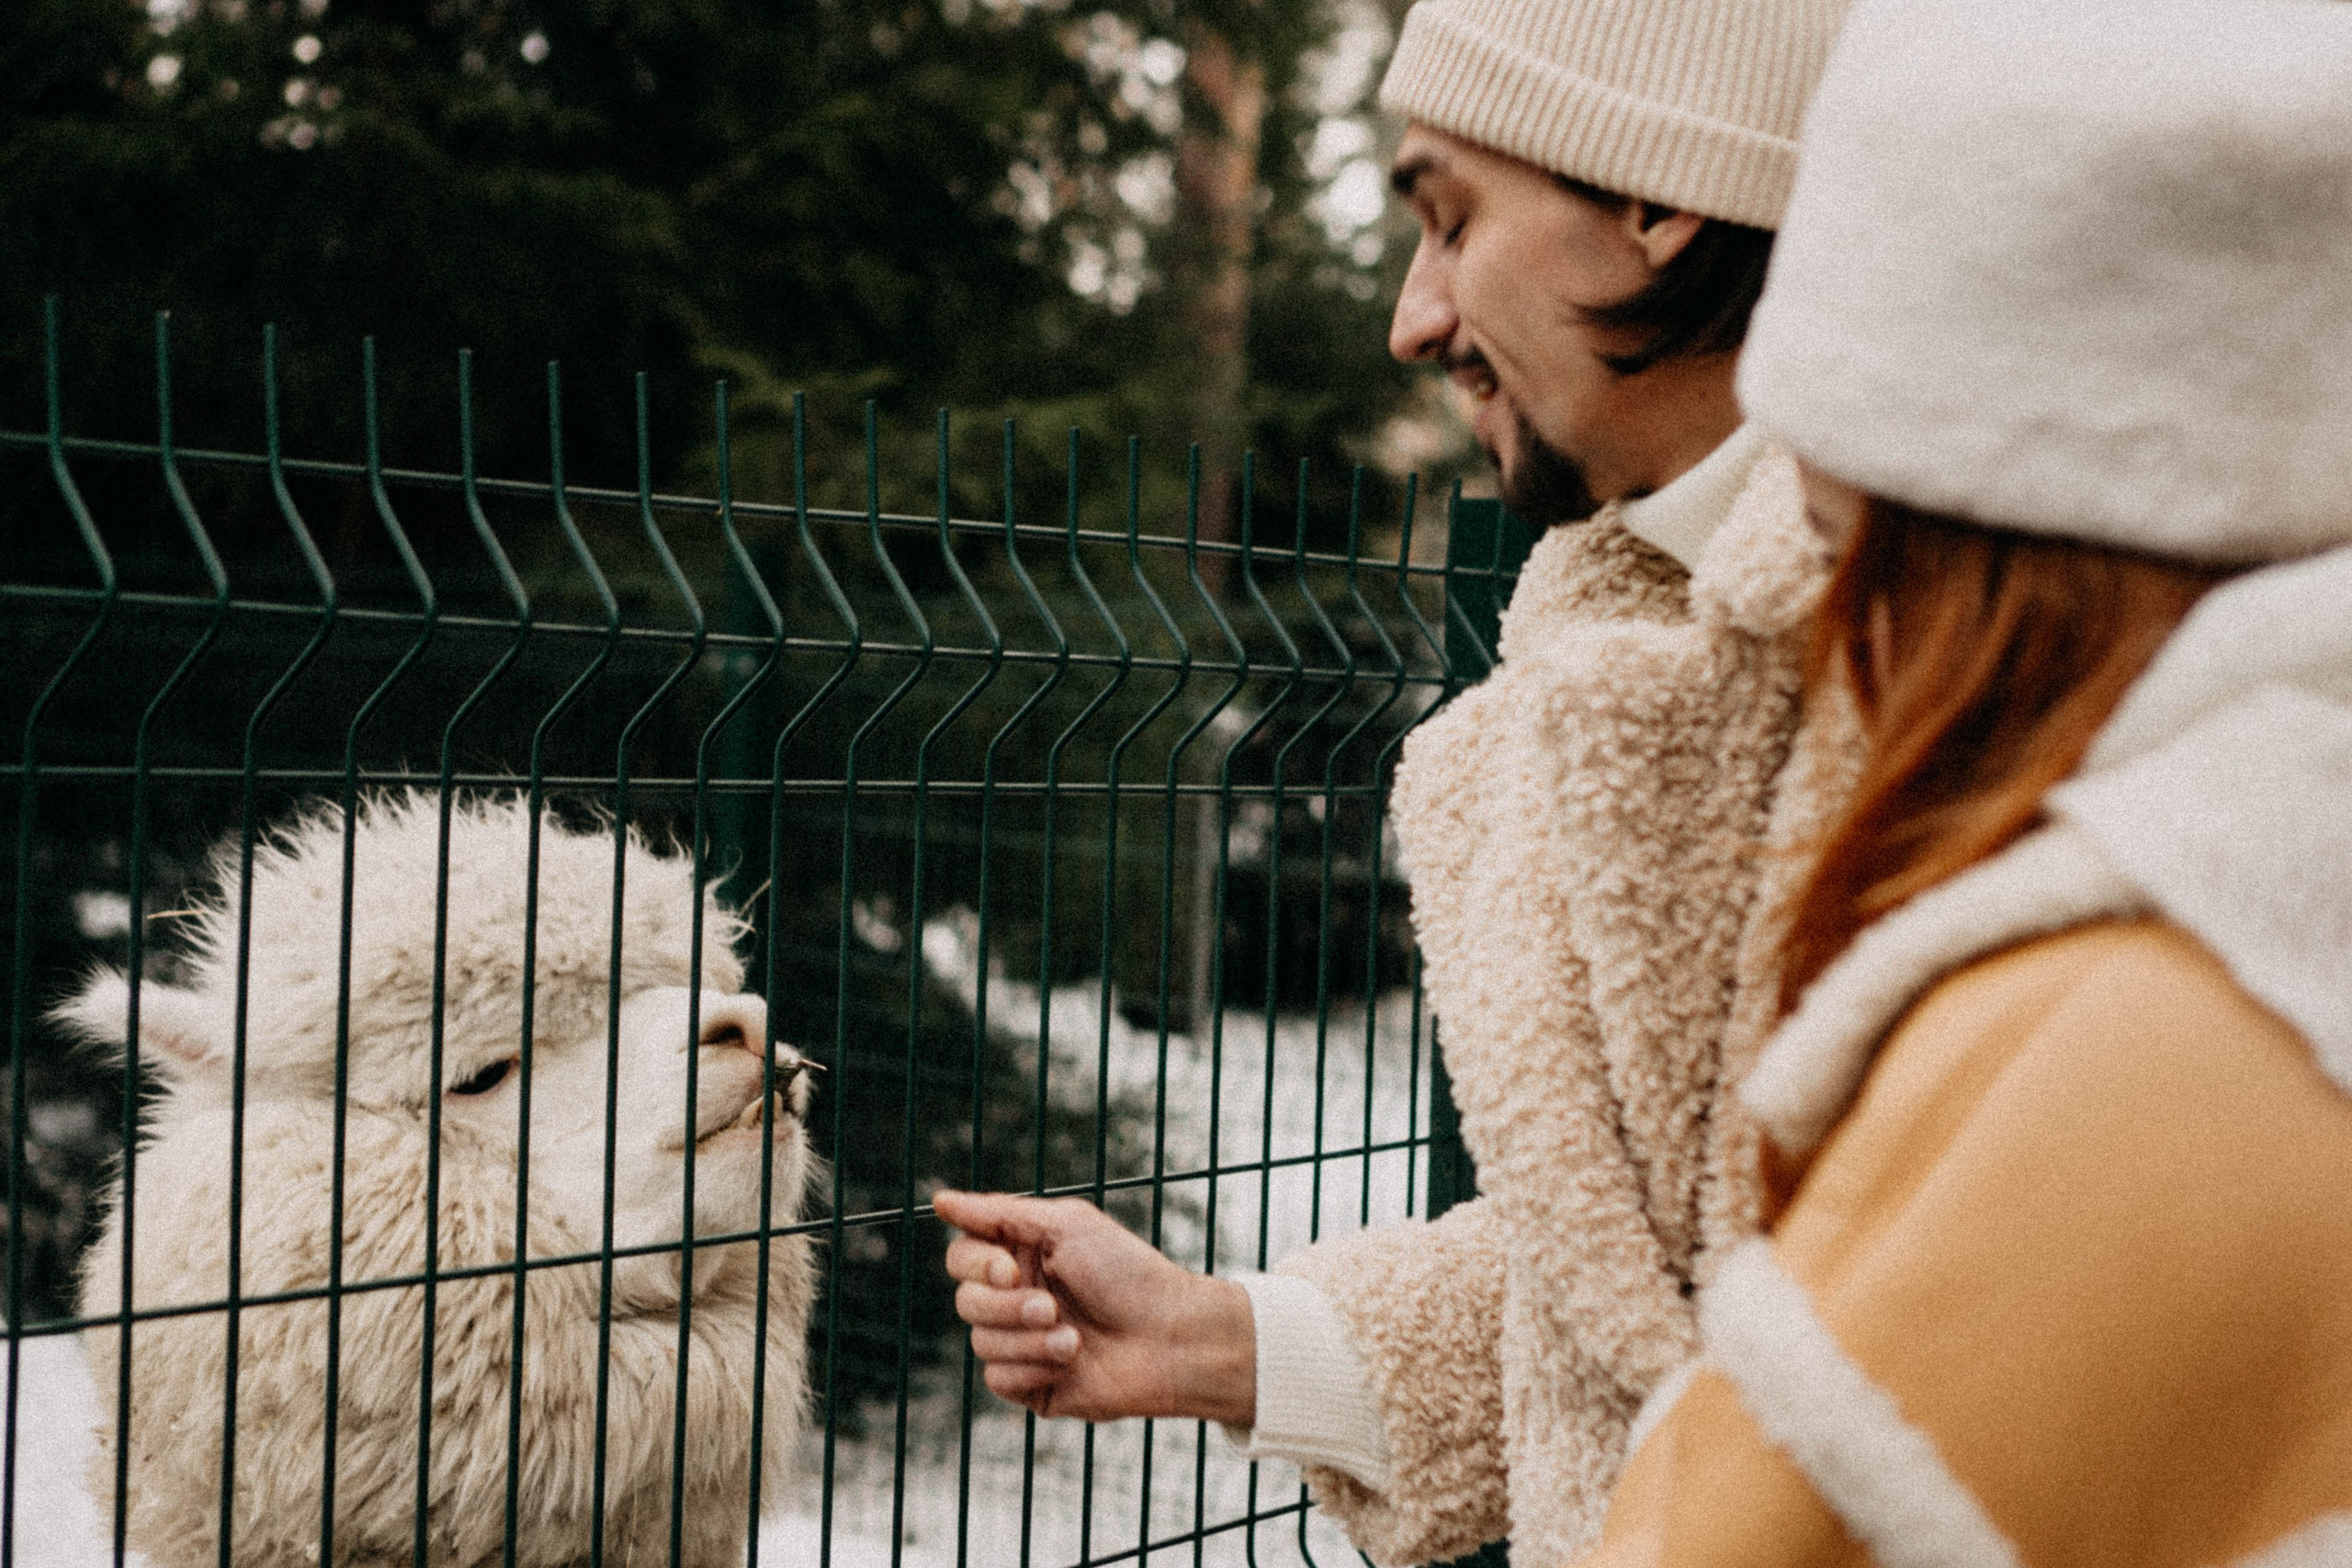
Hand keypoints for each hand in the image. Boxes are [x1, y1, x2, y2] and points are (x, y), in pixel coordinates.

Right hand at [936, 1190, 1254, 1424]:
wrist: (1170, 1338)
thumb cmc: (1128, 1273)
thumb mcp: (1067, 1225)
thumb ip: (999, 1213)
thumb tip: (940, 1199)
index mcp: (1021, 1257)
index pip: (961, 1257)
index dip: (977, 1265)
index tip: (1011, 1269)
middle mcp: (1016, 1299)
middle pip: (965, 1302)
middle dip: (1007, 1308)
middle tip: (1051, 1307)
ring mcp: (1022, 1343)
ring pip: (981, 1343)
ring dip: (1027, 1341)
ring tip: (1074, 1339)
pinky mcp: (1032, 1384)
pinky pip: (998, 1379)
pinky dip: (1032, 1369)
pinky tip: (1070, 1362)